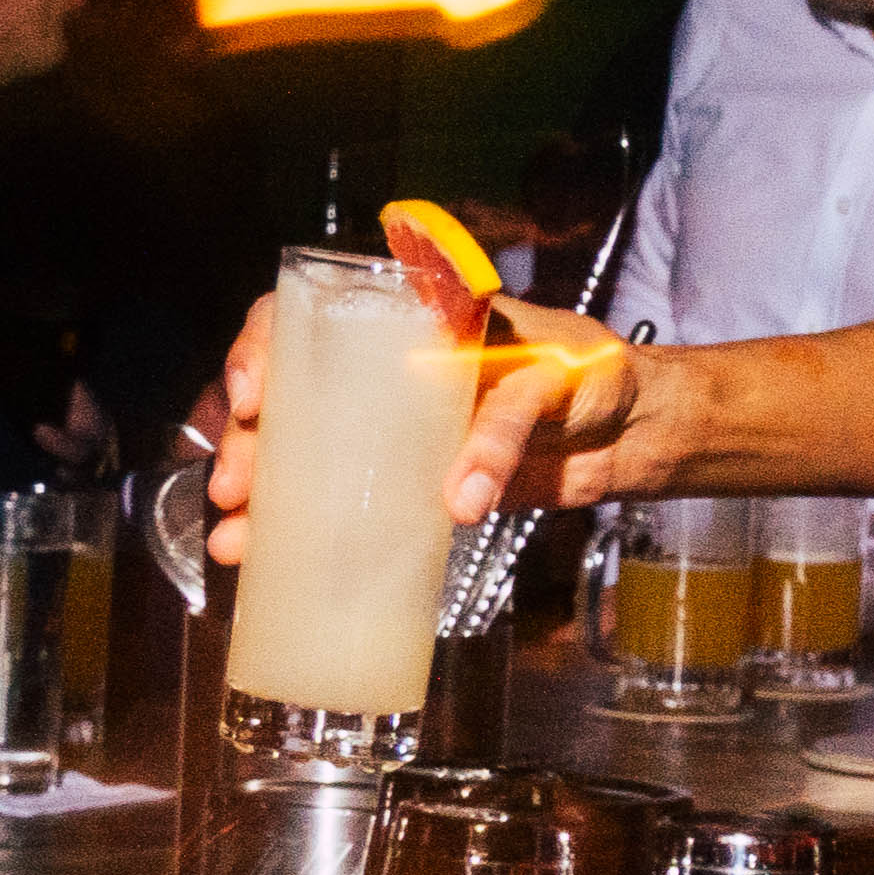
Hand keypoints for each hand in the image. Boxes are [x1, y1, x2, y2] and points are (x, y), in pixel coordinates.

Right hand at [211, 296, 675, 581]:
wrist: (638, 429)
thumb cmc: (597, 375)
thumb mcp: (553, 381)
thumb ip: (506, 428)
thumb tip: (457, 500)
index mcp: (407, 321)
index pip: (309, 316)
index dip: (263, 348)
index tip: (255, 397)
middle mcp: (383, 372)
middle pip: (288, 393)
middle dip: (248, 440)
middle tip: (236, 486)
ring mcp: (391, 430)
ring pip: (301, 452)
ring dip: (259, 493)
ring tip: (235, 538)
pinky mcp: (411, 483)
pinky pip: (344, 501)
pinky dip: (302, 528)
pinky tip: (263, 557)